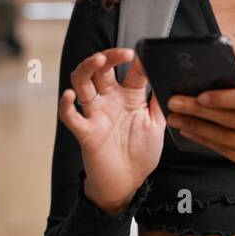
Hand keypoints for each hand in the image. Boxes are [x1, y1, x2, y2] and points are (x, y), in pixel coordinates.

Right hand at [58, 48, 164, 212]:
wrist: (126, 182)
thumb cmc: (140, 153)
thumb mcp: (157, 125)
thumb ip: (160, 103)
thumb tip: (169, 79)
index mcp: (130, 97)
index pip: (132, 71)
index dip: (138, 60)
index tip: (145, 53)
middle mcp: (110, 100)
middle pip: (102, 69)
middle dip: (109, 56)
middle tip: (123, 53)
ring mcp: (96, 114)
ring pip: (82, 82)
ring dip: (87, 68)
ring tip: (98, 61)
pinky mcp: (85, 131)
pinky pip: (70, 116)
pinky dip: (66, 105)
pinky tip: (69, 97)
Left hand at [165, 76, 234, 182]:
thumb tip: (231, 80)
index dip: (223, 98)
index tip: (199, 96)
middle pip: (234, 120)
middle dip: (200, 111)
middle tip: (177, 104)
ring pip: (227, 138)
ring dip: (197, 127)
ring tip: (177, 119)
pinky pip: (226, 153)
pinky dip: (205, 141)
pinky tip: (191, 132)